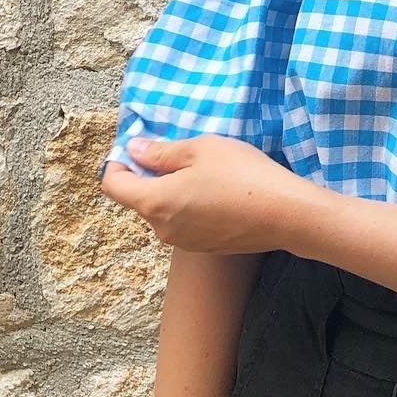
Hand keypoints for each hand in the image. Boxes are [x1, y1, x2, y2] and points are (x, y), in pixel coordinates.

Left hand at [99, 134, 326, 253]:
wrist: (283, 214)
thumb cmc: (240, 174)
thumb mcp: (201, 149)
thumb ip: (162, 151)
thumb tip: (134, 150)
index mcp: (154, 201)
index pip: (114, 185)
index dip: (117, 163)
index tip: (137, 148)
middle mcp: (161, 229)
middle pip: (140, 199)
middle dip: (150, 176)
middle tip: (182, 153)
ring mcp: (182, 243)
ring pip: (164, 212)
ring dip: (173, 192)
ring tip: (206, 172)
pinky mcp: (204, 248)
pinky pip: (184, 223)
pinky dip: (190, 207)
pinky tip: (219, 193)